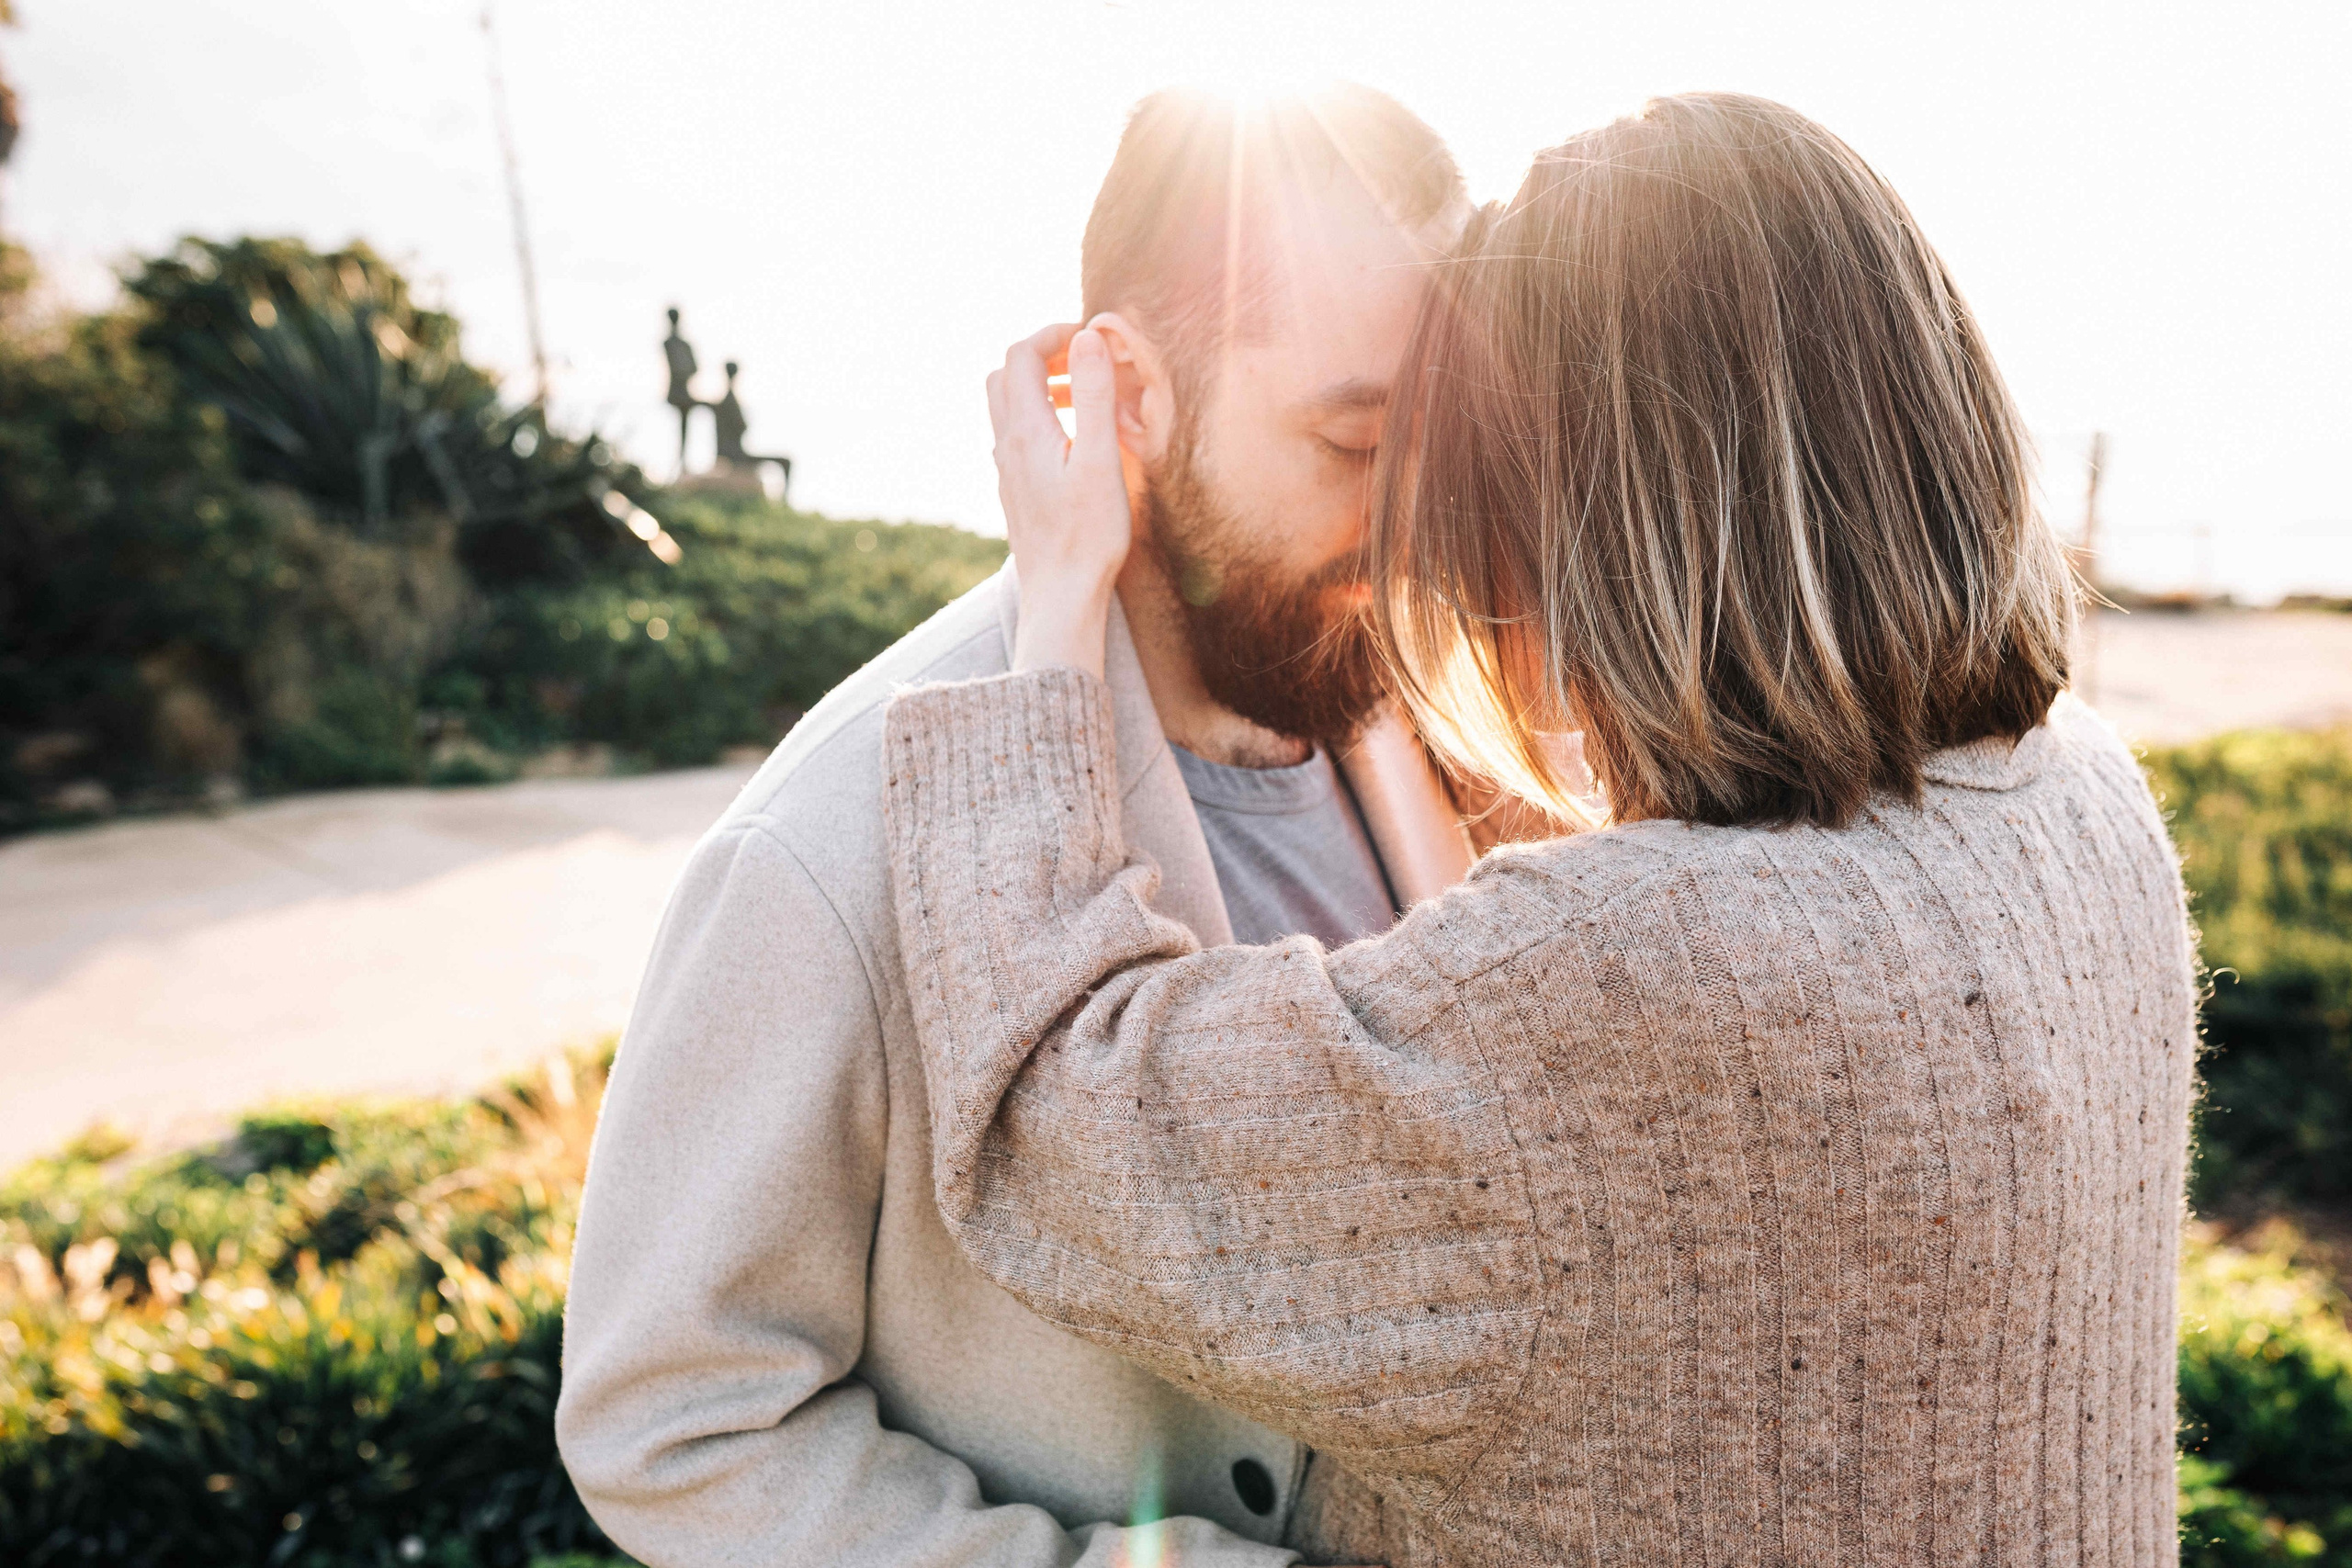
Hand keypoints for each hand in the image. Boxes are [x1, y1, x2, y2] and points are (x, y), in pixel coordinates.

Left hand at [985, 321, 1131, 678]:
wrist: (1060, 598)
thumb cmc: (1087, 536)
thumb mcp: (1100, 459)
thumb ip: (1093, 395)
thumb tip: (1088, 337)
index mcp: (1026, 431)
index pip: (1022, 354)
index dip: (1054, 333)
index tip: (1093, 338)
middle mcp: (1007, 446)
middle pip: (1005, 374)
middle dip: (1044, 355)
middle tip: (1086, 363)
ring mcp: (1007, 470)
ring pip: (1008, 406)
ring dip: (1041, 388)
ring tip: (1085, 400)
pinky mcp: (1015, 491)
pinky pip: (1017, 437)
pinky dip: (1042, 419)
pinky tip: (1074, 443)